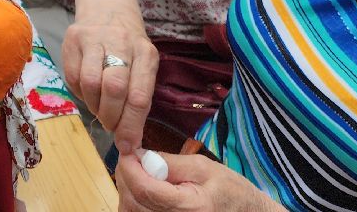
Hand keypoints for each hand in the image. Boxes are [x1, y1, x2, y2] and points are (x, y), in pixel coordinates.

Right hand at [61, 6, 157, 154]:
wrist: (106, 8)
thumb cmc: (128, 46)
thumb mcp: (143, 65)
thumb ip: (138, 98)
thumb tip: (128, 140)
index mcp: (146, 54)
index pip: (139, 96)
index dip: (131, 126)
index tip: (127, 146)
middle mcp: (121, 43)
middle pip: (114, 89)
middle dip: (110, 116)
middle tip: (110, 126)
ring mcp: (94, 38)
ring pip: (90, 83)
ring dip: (94, 105)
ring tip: (98, 106)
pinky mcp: (72, 38)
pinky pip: (72, 76)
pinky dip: (80, 92)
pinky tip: (88, 89)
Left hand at [114, 150, 278, 211]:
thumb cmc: (231, 191)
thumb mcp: (204, 168)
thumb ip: (170, 163)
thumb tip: (139, 155)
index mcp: (190, 207)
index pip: (145, 189)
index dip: (129, 167)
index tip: (128, 150)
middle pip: (132, 202)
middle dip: (125, 176)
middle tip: (132, 158)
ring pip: (130, 211)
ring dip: (127, 189)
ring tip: (139, 172)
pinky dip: (134, 202)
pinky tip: (144, 189)